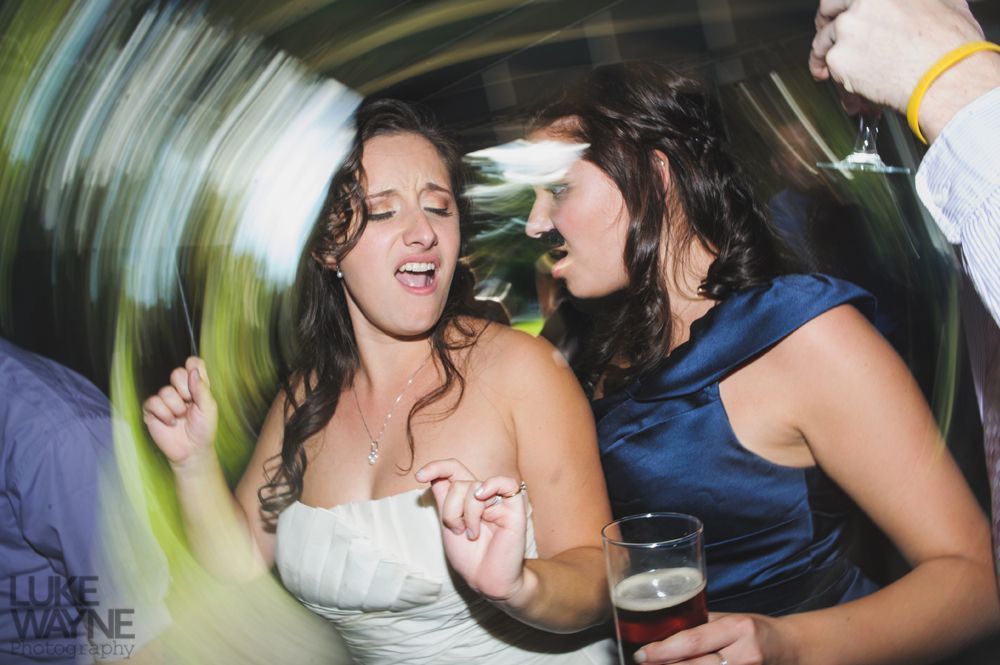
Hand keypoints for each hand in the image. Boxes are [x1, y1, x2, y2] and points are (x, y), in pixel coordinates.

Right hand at [142, 356, 217, 468]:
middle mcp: (180, 389)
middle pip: (177, 373)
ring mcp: (165, 399)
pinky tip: (170, 422)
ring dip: (176, 408)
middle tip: (190, 404)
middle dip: (185, 391)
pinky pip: (153, 402)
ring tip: (181, 418)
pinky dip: (164, 415)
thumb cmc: (203, 429)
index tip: (197, 382)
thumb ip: (202, 388)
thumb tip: (193, 370)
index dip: (194, 368)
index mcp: (196, 385)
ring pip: (166, 391)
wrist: (192, 450)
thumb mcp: (209, 408)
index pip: (193, 364)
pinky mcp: (152, 410)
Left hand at [415, 458, 528, 602]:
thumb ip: (443, 499)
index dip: (436, 467)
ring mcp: (499, 501)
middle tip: (457, 530)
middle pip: (458, 482)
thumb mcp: (447, 525)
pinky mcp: (515, 509)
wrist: (486, 580)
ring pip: (473, 487)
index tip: (419, 476)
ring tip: (472, 534)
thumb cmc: (470, 557)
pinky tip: (483, 498)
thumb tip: (432, 475)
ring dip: (467, 514)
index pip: (453, 470)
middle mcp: (483, 495)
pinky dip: (492, 486)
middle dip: (450, 509)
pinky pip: (507, 484)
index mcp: (467, 497)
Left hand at [634, 613, 789, 664]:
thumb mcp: (731, 619)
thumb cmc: (756, 630)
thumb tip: (664, 627)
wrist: (791, 649)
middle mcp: (744, 654)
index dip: (663, 651)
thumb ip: (701, 624)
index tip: (642, 653)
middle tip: (642, 663)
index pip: (693, 641)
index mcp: (737, 628)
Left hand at [809, 0, 984, 111]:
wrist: (946, 75)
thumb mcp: (943, 4)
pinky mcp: (839, 58)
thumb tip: (918, 8)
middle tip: (827, 42)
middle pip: (828, 10)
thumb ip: (917, 5)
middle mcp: (860, 3)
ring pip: (824, 44)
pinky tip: (855, 95)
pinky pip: (832, 72)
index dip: (842, 7)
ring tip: (833, 76)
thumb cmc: (951, 44)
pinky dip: (840, 84)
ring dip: (826, 60)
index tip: (840, 15)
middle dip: (824, 26)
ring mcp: (847, 29)